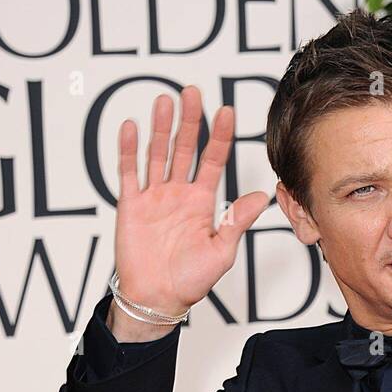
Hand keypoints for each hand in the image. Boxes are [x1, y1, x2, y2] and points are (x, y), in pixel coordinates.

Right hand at [113, 85, 267, 319]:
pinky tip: (131, 127)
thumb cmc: (190, 281)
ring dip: (161, 127)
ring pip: (157, 153)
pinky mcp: (131, 204)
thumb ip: (237, 221)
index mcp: (202, 202)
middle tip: (193, 92)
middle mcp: (178, 193)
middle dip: (190, 121)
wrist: (157, 299)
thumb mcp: (221, 251)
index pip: (213, 160)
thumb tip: (262, 196)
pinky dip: (128, 149)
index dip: (220, 136)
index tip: (227, 111)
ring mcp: (154, 196)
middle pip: (185, 148)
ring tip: (165, 101)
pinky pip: (128, 172)